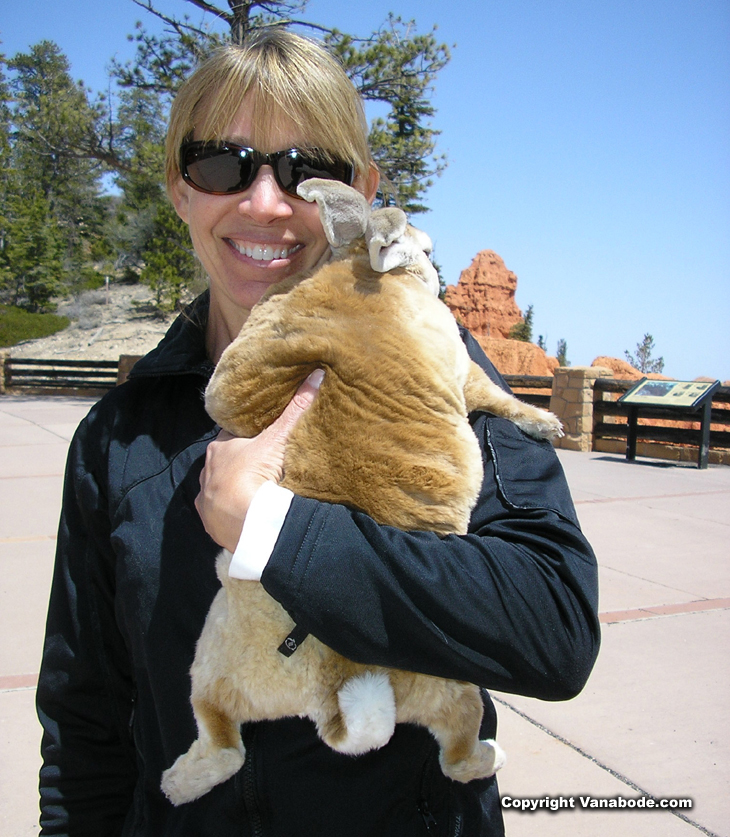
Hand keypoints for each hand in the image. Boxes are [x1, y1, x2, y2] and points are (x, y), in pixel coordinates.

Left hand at [195, 369, 323, 550]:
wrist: (247, 521)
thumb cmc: (256, 473)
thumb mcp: (278, 438)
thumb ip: (296, 409)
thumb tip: (315, 374)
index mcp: (219, 448)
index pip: (232, 434)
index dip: (247, 434)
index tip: (263, 434)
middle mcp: (207, 472)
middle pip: (226, 462)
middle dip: (241, 463)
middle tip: (265, 465)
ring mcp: (206, 500)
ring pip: (221, 488)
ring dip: (235, 490)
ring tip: (258, 492)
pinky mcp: (210, 523)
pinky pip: (220, 515)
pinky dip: (232, 514)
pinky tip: (247, 514)